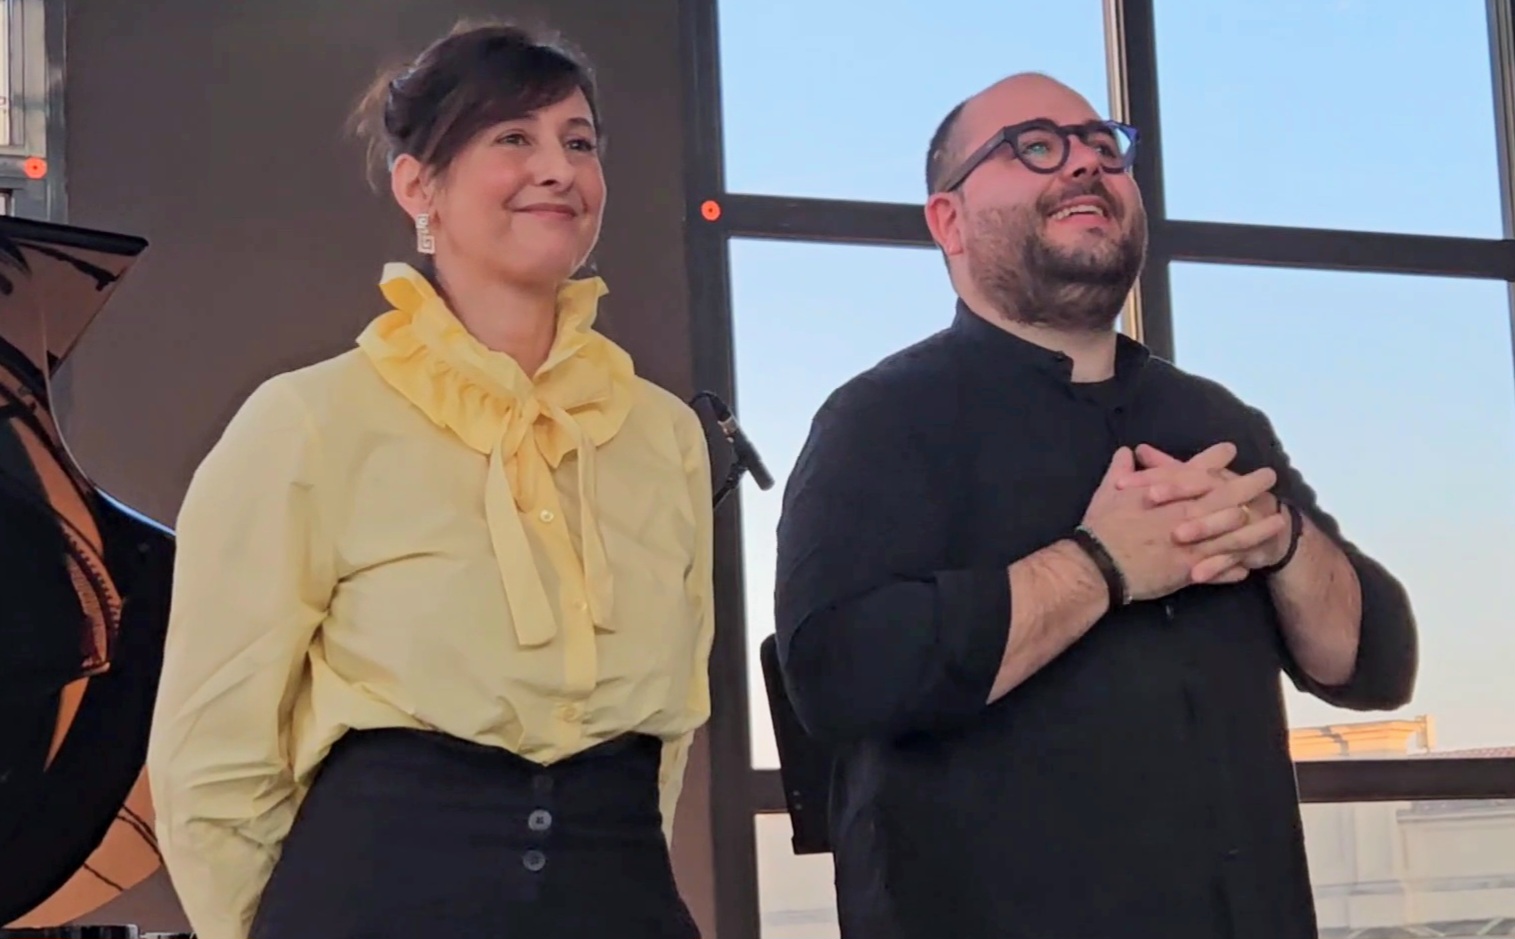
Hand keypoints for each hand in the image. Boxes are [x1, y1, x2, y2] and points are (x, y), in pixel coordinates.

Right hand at [1080, 447, 1260, 602]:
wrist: (1098, 566)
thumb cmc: (1101, 528)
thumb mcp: (1107, 492)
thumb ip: (1120, 470)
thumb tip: (1126, 452)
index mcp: (1165, 494)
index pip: (1194, 470)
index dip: (1213, 459)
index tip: (1230, 449)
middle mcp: (1184, 515)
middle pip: (1224, 497)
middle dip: (1249, 485)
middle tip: (1269, 476)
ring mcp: (1191, 542)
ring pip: (1231, 533)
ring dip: (1256, 526)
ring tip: (1278, 520)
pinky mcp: (1189, 569)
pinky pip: (1218, 567)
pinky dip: (1234, 566)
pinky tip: (1249, 566)